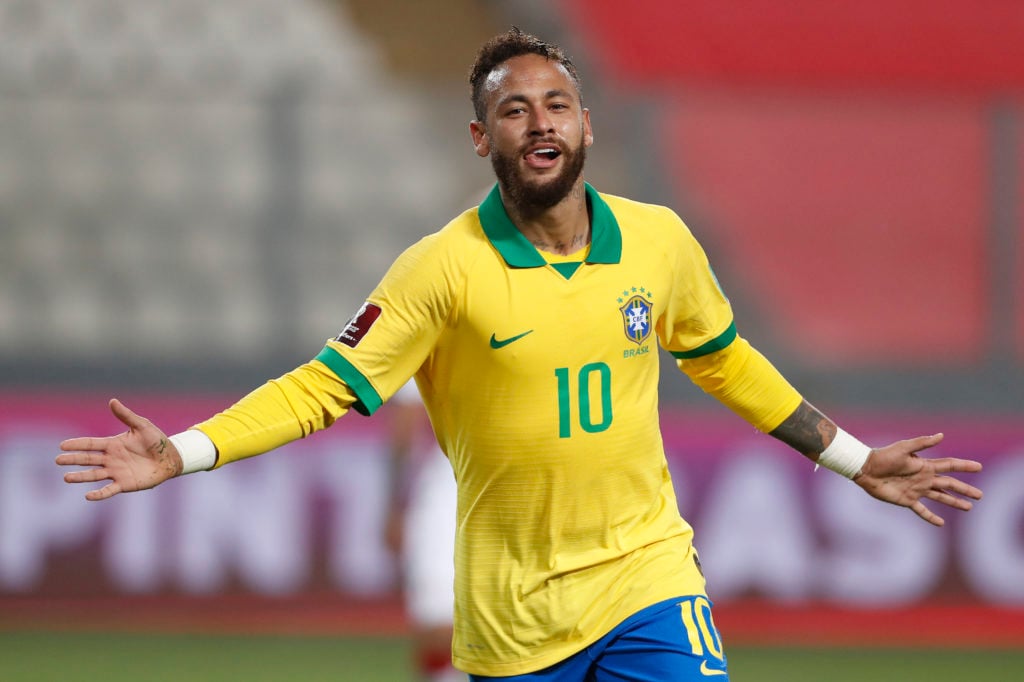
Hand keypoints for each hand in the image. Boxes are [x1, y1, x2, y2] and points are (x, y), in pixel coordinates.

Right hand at [56, 399, 182, 500]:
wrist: (170, 458)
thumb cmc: (156, 440)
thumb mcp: (142, 425)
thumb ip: (126, 415)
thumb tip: (112, 401)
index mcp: (112, 444)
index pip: (91, 444)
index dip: (77, 444)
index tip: (62, 445)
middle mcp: (111, 459)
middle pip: (88, 459)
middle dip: (73, 459)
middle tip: (58, 460)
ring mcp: (116, 472)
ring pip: (94, 475)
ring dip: (80, 477)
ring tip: (66, 477)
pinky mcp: (124, 484)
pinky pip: (109, 490)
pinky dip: (99, 494)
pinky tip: (88, 496)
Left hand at [853, 433, 982, 526]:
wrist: (866, 469)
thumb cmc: (883, 456)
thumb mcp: (904, 447)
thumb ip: (922, 443)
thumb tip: (941, 435)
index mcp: (924, 466)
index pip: (949, 466)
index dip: (963, 466)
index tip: (978, 467)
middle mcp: (924, 478)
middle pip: (949, 485)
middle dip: (965, 489)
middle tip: (980, 495)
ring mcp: (916, 490)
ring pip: (940, 497)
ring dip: (954, 502)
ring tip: (969, 507)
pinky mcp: (907, 500)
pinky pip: (921, 510)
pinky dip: (931, 517)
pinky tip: (940, 523)